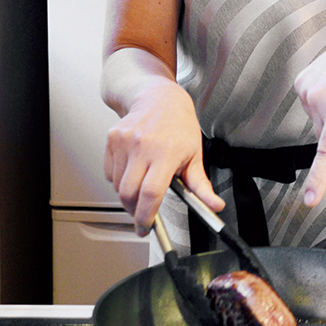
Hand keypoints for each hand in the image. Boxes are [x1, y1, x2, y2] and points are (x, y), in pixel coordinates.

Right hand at [103, 74, 223, 234]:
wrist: (159, 98)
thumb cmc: (179, 124)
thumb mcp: (195, 155)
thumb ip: (202, 186)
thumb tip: (215, 206)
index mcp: (166, 152)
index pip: (151, 193)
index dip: (146, 215)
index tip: (146, 227)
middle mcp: (143, 146)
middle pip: (129, 194)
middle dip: (134, 211)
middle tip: (143, 214)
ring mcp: (125, 142)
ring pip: (118, 186)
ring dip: (127, 195)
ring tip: (142, 186)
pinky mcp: (112, 140)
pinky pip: (110, 173)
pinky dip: (119, 180)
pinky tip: (133, 170)